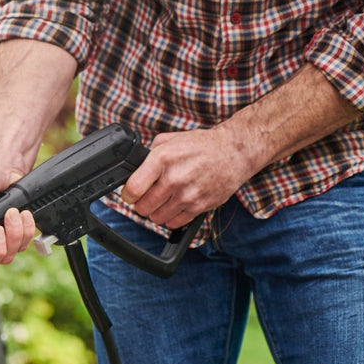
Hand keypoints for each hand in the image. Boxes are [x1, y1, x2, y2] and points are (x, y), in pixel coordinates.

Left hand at [121, 127, 259, 228]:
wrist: (235, 151)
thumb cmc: (202, 146)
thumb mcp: (171, 140)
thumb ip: (149, 153)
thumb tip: (134, 169)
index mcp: (162, 159)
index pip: (133, 189)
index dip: (127, 195)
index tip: (130, 194)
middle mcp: (174, 178)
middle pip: (143, 207)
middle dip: (141, 204)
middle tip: (147, 198)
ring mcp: (187, 195)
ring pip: (157, 218)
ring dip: (156, 212)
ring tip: (163, 201)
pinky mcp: (200, 206)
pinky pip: (174, 223)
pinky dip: (171, 218)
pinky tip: (175, 206)